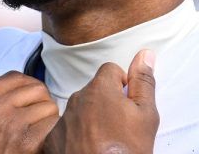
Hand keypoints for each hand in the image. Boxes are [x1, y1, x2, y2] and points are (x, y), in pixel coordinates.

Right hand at [0, 71, 58, 153]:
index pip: (15, 77)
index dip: (28, 85)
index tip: (30, 97)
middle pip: (36, 88)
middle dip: (42, 100)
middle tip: (40, 113)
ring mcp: (11, 123)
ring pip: (48, 106)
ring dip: (49, 117)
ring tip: (43, 127)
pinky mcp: (25, 143)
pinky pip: (52, 126)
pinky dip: (52, 131)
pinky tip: (45, 139)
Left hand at [43, 50, 159, 153]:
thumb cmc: (126, 151)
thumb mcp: (146, 115)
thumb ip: (144, 81)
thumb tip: (145, 55)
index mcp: (99, 89)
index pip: (110, 70)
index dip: (122, 84)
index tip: (127, 104)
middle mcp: (76, 99)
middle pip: (94, 90)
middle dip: (106, 103)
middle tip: (120, 127)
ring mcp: (62, 120)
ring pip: (80, 109)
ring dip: (91, 119)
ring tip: (106, 141)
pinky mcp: (53, 139)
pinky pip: (66, 128)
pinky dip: (76, 135)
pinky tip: (89, 148)